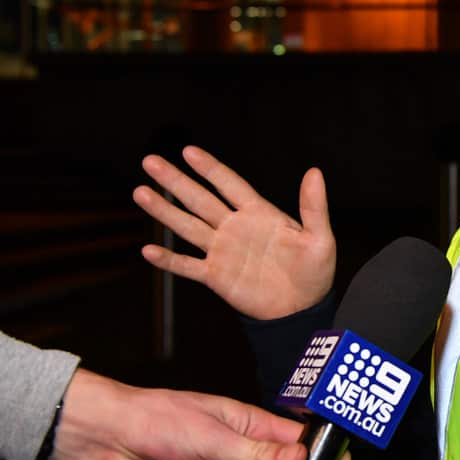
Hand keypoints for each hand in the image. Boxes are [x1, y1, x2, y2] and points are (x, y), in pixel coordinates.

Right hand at [133, 146, 335, 319]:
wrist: (302, 309)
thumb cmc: (314, 271)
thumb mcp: (320, 238)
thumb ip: (314, 206)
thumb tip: (315, 172)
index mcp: (259, 214)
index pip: (229, 184)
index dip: (210, 168)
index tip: (188, 151)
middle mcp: (235, 227)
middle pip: (200, 200)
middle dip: (175, 181)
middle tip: (150, 161)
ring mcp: (223, 251)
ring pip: (188, 227)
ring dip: (164, 212)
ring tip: (140, 192)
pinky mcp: (216, 276)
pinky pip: (188, 266)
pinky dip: (169, 260)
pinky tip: (148, 251)